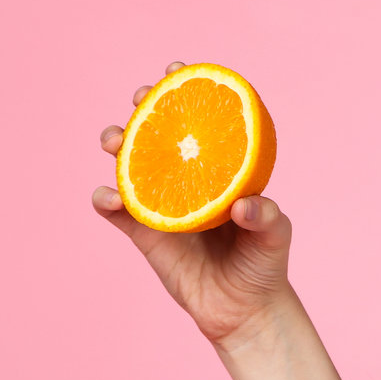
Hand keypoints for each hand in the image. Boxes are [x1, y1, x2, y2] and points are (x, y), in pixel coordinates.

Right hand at [93, 60, 293, 348]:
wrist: (243, 310)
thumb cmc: (264, 263)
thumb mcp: (274, 235)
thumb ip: (266, 217)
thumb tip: (243, 205)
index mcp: (220, 168)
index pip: (203, 121)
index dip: (187, 92)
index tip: (176, 69)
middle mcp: (188, 179)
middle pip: (159, 133)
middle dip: (144, 108)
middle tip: (142, 100)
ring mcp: (163, 203)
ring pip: (130, 164)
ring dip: (117, 145)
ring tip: (114, 141)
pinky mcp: (143, 234)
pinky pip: (116, 211)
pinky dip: (106, 199)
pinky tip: (109, 197)